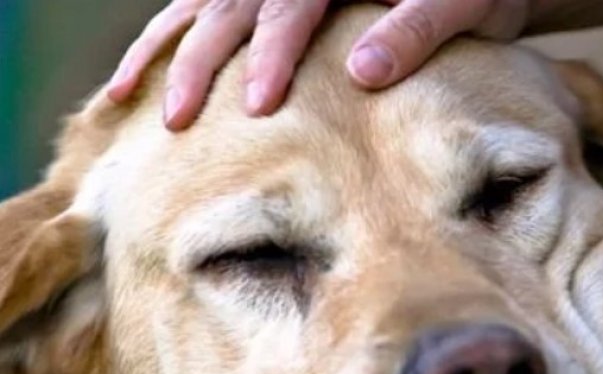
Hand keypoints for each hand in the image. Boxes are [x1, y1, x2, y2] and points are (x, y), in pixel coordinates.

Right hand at [107, 0, 532, 129]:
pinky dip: (175, 34)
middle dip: (198, 63)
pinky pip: (210, 5)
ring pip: (206, 4)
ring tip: (126, 96)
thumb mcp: (464, 3)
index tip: (254, 107)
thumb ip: (415, 29)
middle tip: (173, 122)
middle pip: (233, 6)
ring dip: (167, 48)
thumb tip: (361, 73)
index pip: (292, 7)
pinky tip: (147, 67)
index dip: (270, 55)